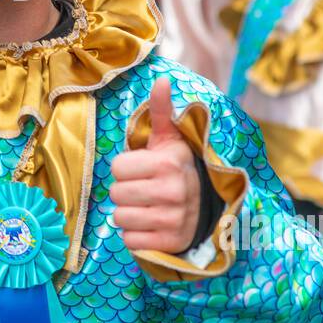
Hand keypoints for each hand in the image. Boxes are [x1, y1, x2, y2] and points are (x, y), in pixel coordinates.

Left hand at [110, 78, 202, 253]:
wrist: (206, 205)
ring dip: (128, 214)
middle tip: (143, 189)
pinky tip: (151, 225)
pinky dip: (135, 236)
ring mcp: (174, 219)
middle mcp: (173, 191)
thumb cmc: (176, 167)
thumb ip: (161, 111)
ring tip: (147, 207)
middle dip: (125, 192)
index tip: (141, 169)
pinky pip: (130, 242)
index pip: (117, 169)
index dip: (125, 169)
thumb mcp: (169, 139)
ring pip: (121, 219)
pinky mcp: (171, 243)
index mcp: (168, 163)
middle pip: (116, 194)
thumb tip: (161, 79)